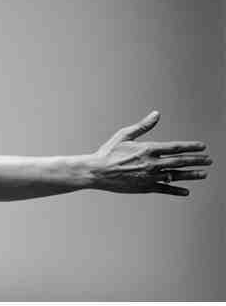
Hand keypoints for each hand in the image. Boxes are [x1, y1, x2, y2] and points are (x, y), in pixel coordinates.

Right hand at [85, 111, 210, 195]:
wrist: (97, 172)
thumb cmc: (108, 152)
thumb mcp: (124, 135)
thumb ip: (143, 126)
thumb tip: (156, 114)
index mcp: (148, 149)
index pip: (176, 147)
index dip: (191, 147)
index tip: (203, 147)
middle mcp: (152, 164)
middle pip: (180, 161)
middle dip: (197, 160)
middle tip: (209, 160)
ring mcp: (150, 177)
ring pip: (176, 175)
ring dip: (192, 175)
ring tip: (203, 174)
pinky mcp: (145, 187)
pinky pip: (165, 189)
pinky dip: (176, 190)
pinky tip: (186, 191)